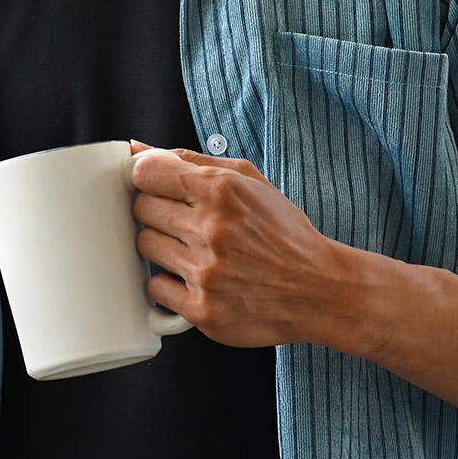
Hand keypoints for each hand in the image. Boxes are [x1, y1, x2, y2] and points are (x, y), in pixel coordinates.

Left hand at [129, 142, 361, 348]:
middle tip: (184, 222)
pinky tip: (195, 278)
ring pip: (144, 247)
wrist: (320, 291)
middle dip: (157, 212)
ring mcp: (206, 272)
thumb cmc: (284, 234)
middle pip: (141, 210)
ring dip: (162, 247)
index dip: (147, 178)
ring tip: (194, 250)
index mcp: (222, 191)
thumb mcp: (248, 181)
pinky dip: (169, 283)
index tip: (156, 187)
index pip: (145, 172)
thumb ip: (190, 160)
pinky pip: (154, 287)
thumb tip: (137, 148)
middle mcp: (212, 230)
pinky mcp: (203, 310)